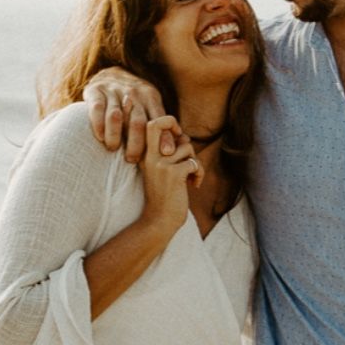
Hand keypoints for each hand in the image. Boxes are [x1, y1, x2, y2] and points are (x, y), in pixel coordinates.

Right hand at [85, 68, 168, 164]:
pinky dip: (99, 125)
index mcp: (150, 96)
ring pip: (116, 116)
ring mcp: (113, 91)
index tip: (166, 153)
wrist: (110, 72)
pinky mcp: (96, 92)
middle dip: (136, 143)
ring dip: (115, 135)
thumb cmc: (135, 98)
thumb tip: (176, 146)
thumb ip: (162, 124)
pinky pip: (97, 109)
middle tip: (132, 159)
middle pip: (137, 121)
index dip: (163, 137)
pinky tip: (100, 137)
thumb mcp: (151, 104)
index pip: (158, 120)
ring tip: (114, 149)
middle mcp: (133, 93)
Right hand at [138, 115, 201, 234]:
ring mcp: (161, 164)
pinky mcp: (174, 174)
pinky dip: (200, 174)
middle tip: (187, 155)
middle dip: (181, 134)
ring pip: (187, 146)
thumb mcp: (161, 171)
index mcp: (145, 155)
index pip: (152, 124)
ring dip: (195, 161)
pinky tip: (194, 185)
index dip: (167, 123)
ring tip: (192, 177)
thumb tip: (184, 136)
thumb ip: (168, 152)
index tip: (176, 138)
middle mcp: (150, 156)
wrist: (159, 221)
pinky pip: (195, 163)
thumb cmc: (164, 196)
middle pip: (162, 125)